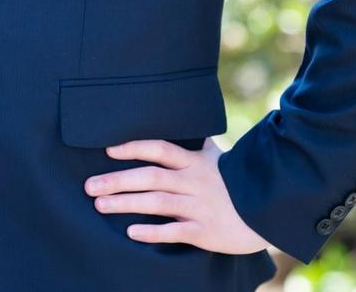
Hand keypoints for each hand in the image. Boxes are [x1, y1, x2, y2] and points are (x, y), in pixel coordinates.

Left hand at [84, 137, 269, 253]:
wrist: (267, 211)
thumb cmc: (238, 182)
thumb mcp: (219, 158)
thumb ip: (198, 145)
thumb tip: (188, 123)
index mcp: (196, 162)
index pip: (160, 148)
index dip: (134, 147)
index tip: (107, 149)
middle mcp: (194, 181)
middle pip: (151, 176)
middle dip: (118, 179)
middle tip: (88, 185)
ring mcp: (199, 206)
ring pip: (157, 203)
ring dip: (126, 203)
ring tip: (100, 205)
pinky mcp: (204, 231)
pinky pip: (174, 231)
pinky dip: (152, 231)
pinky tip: (131, 232)